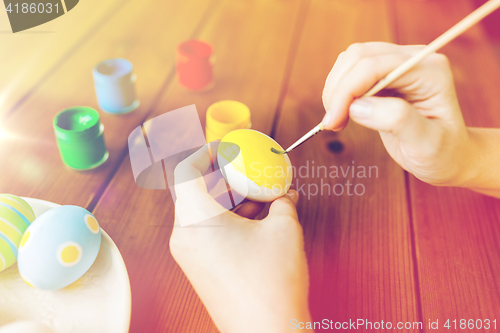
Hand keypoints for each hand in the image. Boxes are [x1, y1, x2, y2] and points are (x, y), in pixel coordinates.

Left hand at [170, 143, 310, 332]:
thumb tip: (285, 192)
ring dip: (231, 199)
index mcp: (196, 219)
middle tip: (250, 170)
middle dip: (225, 176)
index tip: (226, 148)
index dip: (205, 152)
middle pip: (195, 190)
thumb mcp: (284, 228)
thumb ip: (282, 200)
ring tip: (263, 194)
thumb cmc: (272, 282)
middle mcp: (185, 236)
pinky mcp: (200, 268)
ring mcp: (189, 255)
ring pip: (204, 212)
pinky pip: (208, 231)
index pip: (185, 171)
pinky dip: (230, 219)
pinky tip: (260, 217)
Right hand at [321, 42, 472, 185]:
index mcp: (429, 70)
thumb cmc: (442, 152)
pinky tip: (343, 114)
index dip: (347, 90)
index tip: (333, 121)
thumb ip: (397, 120)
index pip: (374, 66)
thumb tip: (357, 106)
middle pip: (358, 56)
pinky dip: (339, 91)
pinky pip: (351, 71)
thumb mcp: (426, 143)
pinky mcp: (383, 75)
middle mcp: (413, 59)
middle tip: (332, 123)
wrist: (448, 156)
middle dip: (338, 89)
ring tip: (337, 121)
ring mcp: (397, 64)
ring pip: (350, 61)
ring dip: (335, 90)